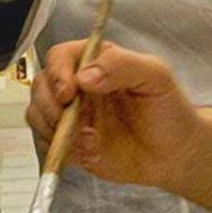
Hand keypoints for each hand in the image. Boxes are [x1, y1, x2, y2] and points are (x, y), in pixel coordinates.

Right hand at [28, 41, 203, 190]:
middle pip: (41, 85)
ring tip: (89, 141)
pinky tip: (89, 153)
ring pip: (37, 114)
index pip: (60, 57)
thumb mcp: (156, 76)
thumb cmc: (168, 110)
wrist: (174, 155)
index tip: (69, 93)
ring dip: (55, 129)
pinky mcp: (69, 142)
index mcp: (95, 62)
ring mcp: (70, 115)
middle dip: (50, 105)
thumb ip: (122, 65)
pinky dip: (61, 149)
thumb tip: (84, 77)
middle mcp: (77, 85)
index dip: (58, 73)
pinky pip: (46, 143)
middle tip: (71, 121)